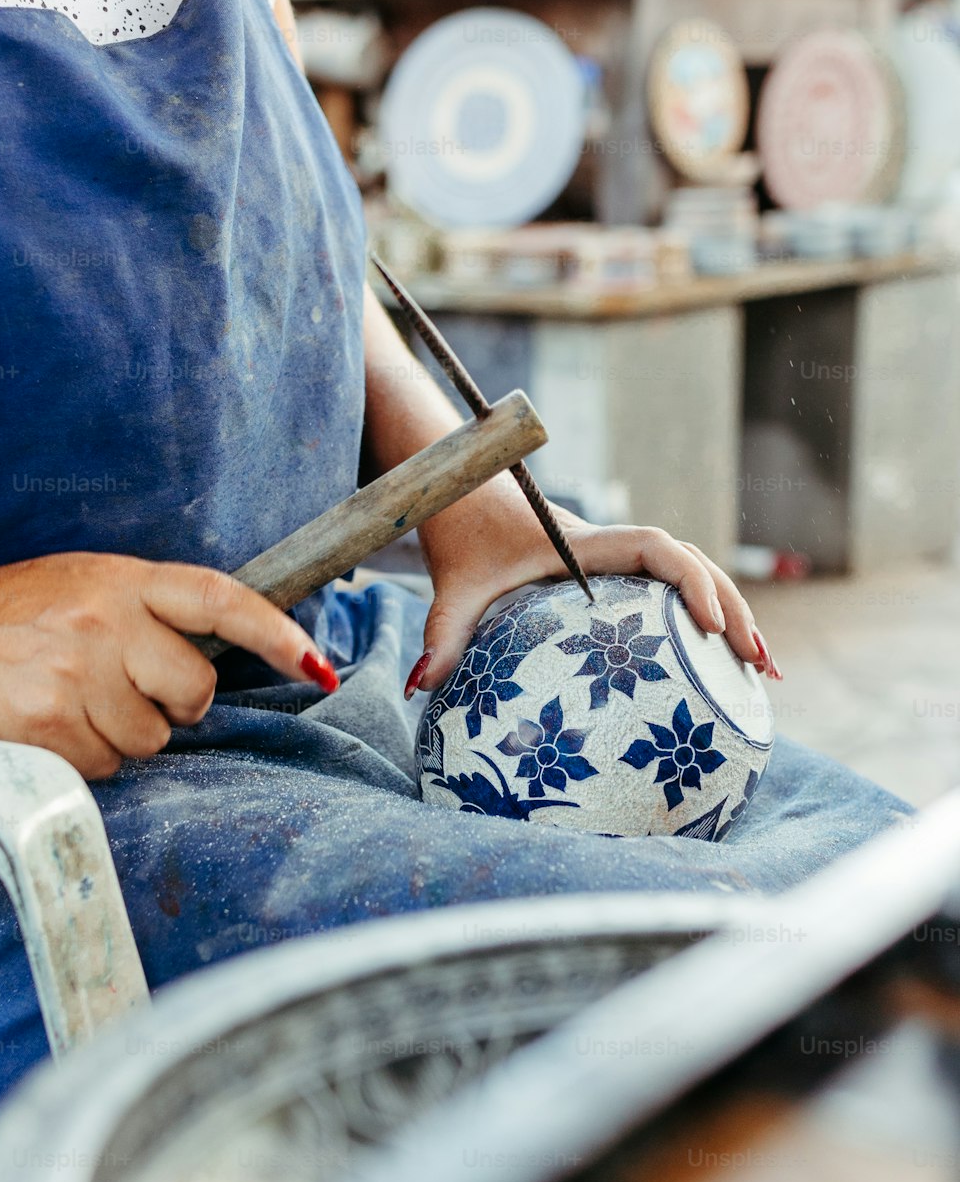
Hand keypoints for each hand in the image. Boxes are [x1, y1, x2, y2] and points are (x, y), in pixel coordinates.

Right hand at [0, 552, 339, 779]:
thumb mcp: (75, 590)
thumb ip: (141, 613)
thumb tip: (209, 658)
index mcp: (120, 578)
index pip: (220, 598)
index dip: (276, 633)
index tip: (317, 665)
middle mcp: (106, 617)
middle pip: (196, 690)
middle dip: (169, 705)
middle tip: (117, 690)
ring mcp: (78, 668)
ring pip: (151, 739)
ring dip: (117, 736)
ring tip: (66, 704)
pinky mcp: (50, 719)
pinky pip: (105, 765)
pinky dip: (82, 760)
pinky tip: (45, 729)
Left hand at [409, 479, 780, 696]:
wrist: (459, 494)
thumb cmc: (459, 538)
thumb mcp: (450, 590)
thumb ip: (439, 636)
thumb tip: (419, 688)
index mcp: (582, 544)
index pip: (654, 547)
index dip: (689, 580)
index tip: (709, 625)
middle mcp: (609, 549)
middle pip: (694, 565)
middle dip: (734, 611)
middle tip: (762, 666)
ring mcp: (616, 563)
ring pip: (692, 577)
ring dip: (732, 616)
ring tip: (762, 672)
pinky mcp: (612, 578)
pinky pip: (671, 593)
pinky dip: (704, 621)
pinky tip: (719, 667)